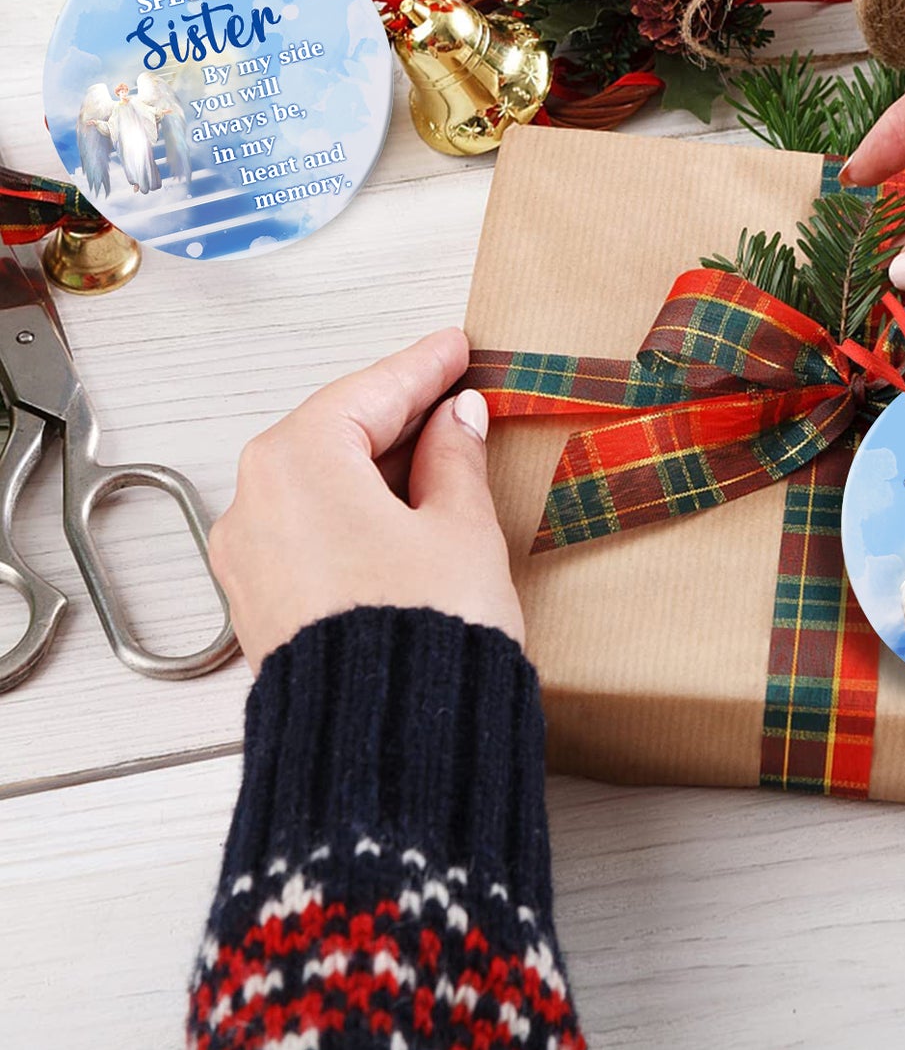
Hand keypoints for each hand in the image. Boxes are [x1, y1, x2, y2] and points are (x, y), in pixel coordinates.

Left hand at [210, 327, 520, 672]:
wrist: (388, 749)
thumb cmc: (423, 632)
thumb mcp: (461, 527)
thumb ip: (456, 458)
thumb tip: (457, 421)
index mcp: (298, 461)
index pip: (370, 392)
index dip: (422, 367)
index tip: (454, 348)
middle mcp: (255, 503)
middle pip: (333, 434)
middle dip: (396, 415)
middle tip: (451, 392)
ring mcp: (249, 560)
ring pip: (318, 484)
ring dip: (376, 466)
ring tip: (438, 453)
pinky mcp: (261, 606)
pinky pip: (308, 530)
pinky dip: (353, 511)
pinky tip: (400, 512)